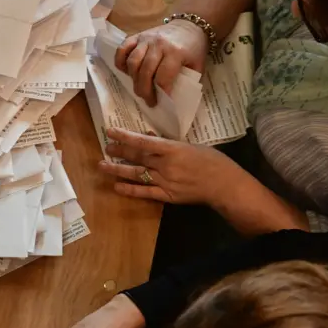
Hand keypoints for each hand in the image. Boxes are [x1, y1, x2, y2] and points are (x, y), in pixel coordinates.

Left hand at [100, 127, 233, 204]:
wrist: (225, 185)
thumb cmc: (212, 160)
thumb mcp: (190, 146)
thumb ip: (168, 143)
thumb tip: (148, 137)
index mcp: (173, 149)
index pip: (143, 142)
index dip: (125, 136)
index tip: (111, 131)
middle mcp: (166, 165)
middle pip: (137, 157)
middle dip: (119, 151)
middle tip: (106, 146)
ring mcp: (165, 181)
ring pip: (137, 174)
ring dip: (118, 170)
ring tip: (102, 165)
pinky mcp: (167, 196)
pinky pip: (145, 193)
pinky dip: (130, 190)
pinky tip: (117, 187)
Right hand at [115, 19, 208, 106]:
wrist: (189, 26)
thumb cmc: (194, 49)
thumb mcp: (197, 65)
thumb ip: (188, 81)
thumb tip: (174, 99)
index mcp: (175, 52)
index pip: (163, 77)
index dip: (161, 93)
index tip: (161, 102)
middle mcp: (158, 44)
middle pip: (145, 71)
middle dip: (144, 90)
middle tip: (148, 101)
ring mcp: (146, 39)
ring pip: (132, 62)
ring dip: (133, 79)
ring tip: (140, 88)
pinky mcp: (137, 36)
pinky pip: (122, 49)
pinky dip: (120, 62)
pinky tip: (126, 72)